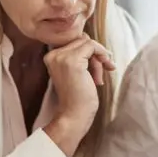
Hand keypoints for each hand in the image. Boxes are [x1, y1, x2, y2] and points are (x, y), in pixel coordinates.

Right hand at [43, 33, 115, 155]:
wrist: (74, 115)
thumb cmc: (78, 98)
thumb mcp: (77, 72)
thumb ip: (80, 57)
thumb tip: (94, 43)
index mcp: (51, 57)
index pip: (75, 42)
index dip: (90, 53)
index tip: (99, 68)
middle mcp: (53, 54)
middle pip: (82, 41)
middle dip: (95, 56)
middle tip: (100, 74)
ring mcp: (61, 57)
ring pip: (88, 43)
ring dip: (99, 58)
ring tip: (99, 77)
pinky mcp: (72, 61)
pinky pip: (92, 46)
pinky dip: (103, 55)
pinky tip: (106, 68)